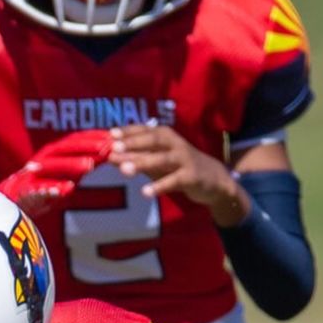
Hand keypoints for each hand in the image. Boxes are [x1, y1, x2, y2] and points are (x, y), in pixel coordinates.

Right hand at [0, 130, 113, 212]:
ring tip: (89, 165)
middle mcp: (44, 159)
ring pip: (53, 165)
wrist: (13, 202)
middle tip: (106, 148)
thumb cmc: (45, 185)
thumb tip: (110, 152)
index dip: (94, 136)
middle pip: (66, 148)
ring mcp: (34, 174)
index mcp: (55, 153)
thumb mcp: (68, 173)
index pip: (76, 140)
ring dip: (71, 163)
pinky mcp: (25, 191)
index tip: (114, 136)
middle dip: (86, 146)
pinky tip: (67, 189)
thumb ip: (85, 162)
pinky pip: (39, 189)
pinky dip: (52, 188)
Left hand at [108, 125, 244, 220]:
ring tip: (124, 170)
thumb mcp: (156, 160)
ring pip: (162, 159)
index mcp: (165, 135)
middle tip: (114, 148)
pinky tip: (145, 192)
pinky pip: (173, 180)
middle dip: (133, 143)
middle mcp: (174, 143)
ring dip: (143, 163)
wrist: (213, 179)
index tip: (109, 134)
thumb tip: (110, 156)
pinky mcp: (191, 176)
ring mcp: (184, 159)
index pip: (144, 129)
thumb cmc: (179, 166)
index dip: (127, 131)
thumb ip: (135, 158)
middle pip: (153, 140)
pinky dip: (159, 186)